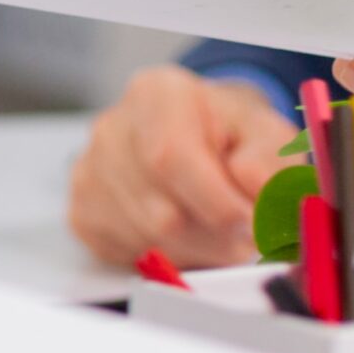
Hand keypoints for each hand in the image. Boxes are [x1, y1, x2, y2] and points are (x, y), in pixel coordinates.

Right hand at [68, 67, 296, 267]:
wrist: (198, 136)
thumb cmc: (231, 134)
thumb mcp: (267, 134)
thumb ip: (270, 162)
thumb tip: (259, 195)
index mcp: (156, 95)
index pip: (170, 156)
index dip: (215, 203)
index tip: (253, 224)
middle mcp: (111, 130)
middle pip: (160, 211)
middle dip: (215, 238)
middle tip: (248, 242)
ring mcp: (89, 173)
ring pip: (148, 240)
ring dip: (198, 251)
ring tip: (220, 233)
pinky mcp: (82, 212)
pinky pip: (130, 253)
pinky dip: (168, 257)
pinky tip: (185, 234)